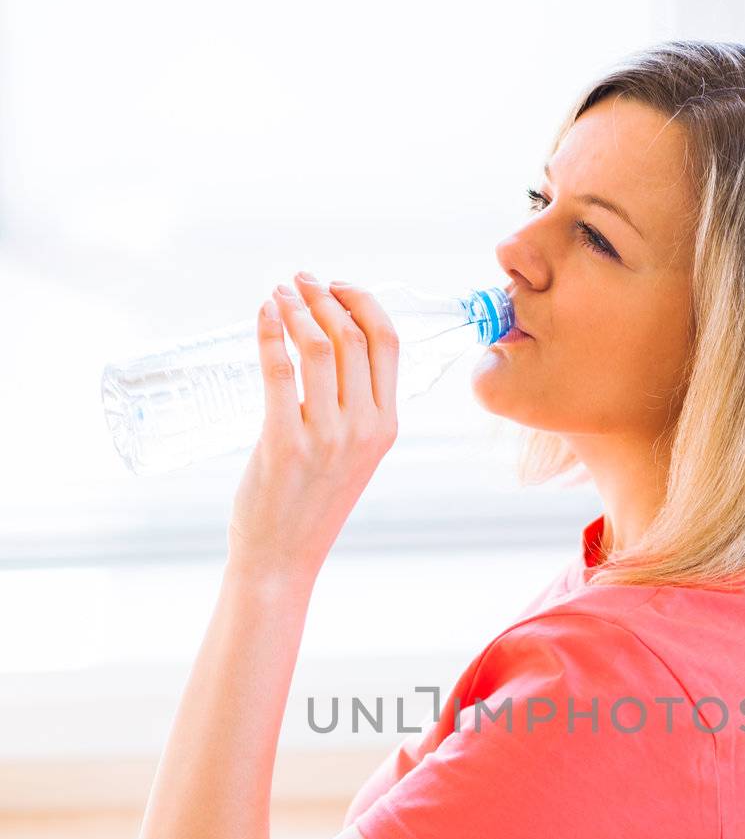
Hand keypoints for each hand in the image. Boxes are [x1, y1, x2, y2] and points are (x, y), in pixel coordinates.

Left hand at [226, 272, 399, 585]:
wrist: (283, 557)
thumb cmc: (310, 504)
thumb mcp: (351, 455)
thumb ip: (352, 408)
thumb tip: (329, 344)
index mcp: (386, 428)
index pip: (388, 345)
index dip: (363, 303)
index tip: (337, 286)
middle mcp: (363, 429)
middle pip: (353, 337)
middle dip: (325, 297)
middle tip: (300, 281)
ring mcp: (326, 437)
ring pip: (318, 347)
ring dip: (297, 308)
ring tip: (279, 292)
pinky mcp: (285, 442)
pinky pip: (278, 371)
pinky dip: (269, 333)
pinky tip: (262, 315)